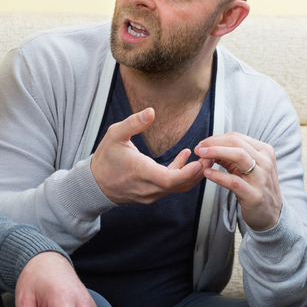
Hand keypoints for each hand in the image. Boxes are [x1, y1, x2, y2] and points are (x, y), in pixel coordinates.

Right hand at [90, 107, 206, 203]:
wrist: (94, 185)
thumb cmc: (105, 158)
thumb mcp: (115, 135)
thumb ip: (133, 123)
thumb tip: (151, 111)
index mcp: (140, 172)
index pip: (169, 179)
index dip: (187, 172)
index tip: (200, 161)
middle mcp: (148, 187)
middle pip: (180, 184)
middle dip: (198, 170)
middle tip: (212, 154)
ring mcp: (150, 194)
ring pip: (177, 187)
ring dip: (192, 173)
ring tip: (204, 156)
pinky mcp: (151, 195)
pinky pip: (171, 187)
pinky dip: (181, 175)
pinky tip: (185, 157)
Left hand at [194, 133, 281, 231]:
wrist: (271, 214)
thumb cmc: (256, 188)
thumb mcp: (246, 169)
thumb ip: (230, 157)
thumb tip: (208, 148)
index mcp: (265, 151)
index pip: (237, 138)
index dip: (216, 138)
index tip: (202, 144)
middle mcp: (265, 162)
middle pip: (237, 143)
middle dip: (214, 143)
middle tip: (198, 148)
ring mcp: (262, 178)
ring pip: (238, 156)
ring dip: (216, 152)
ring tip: (201, 155)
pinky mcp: (255, 195)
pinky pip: (234, 181)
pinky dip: (218, 175)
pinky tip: (207, 173)